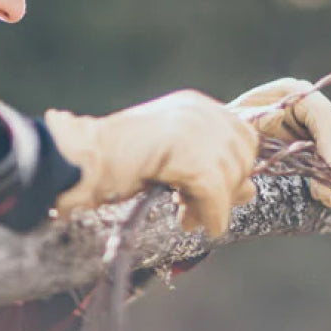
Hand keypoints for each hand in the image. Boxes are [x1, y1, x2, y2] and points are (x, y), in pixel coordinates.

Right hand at [45, 90, 258, 236]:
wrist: (81, 160)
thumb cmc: (117, 164)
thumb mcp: (172, 163)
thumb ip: (208, 170)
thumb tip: (249, 191)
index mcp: (194, 106)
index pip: (242, 138)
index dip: (234, 172)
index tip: (213, 197)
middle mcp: (198, 109)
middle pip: (242, 156)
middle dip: (227, 190)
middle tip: (198, 213)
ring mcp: (192, 125)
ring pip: (229, 175)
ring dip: (214, 206)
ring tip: (188, 220)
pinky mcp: (184, 148)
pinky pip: (214, 189)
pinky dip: (210, 213)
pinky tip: (194, 225)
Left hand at [227, 77, 330, 207]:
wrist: (223, 134)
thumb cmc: (225, 127)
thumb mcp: (233, 123)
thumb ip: (250, 120)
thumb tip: (276, 117)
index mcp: (290, 91)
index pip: (321, 114)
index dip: (330, 142)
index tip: (330, 171)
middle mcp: (308, 102)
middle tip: (330, 196)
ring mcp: (316, 120)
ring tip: (329, 200)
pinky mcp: (317, 138)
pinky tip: (329, 196)